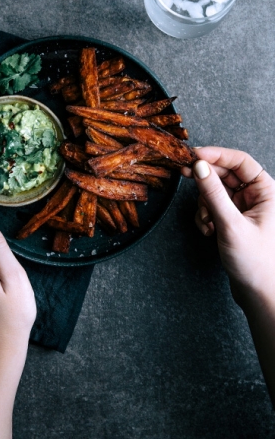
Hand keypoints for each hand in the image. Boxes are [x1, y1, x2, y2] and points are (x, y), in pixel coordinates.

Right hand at [182, 147, 274, 300]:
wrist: (259, 294)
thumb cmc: (256, 262)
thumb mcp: (231, 224)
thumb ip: (213, 194)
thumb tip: (199, 167)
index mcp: (267, 192)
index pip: (241, 162)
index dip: (217, 155)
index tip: (194, 155)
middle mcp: (257, 197)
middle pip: (226, 174)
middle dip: (206, 180)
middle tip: (183, 173)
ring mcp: (245, 209)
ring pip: (216, 191)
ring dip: (205, 204)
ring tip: (207, 222)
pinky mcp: (234, 220)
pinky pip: (214, 207)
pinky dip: (206, 216)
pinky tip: (209, 230)